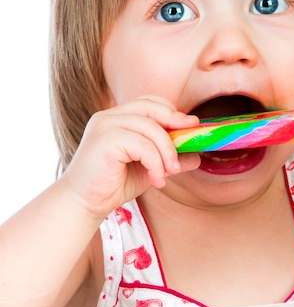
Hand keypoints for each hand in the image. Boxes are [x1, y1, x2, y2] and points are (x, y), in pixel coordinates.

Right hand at [61, 96, 200, 216]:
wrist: (84, 204)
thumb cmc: (113, 185)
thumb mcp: (149, 169)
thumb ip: (169, 159)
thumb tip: (197, 156)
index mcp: (117, 117)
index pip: (150, 102)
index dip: (172, 112)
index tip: (190, 127)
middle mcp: (109, 116)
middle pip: (152, 108)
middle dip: (175, 124)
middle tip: (190, 143)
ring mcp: (105, 125)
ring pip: (150, 128)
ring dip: (167, 152)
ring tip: (169, 172)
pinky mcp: (105, 140)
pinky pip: (142, 145)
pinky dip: (156, 163)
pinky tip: (157, 180)